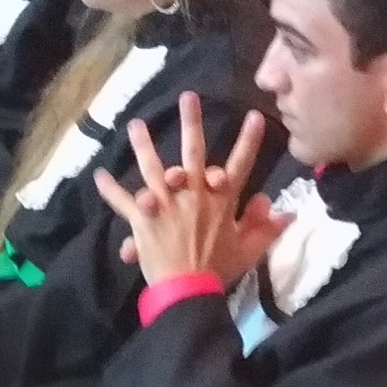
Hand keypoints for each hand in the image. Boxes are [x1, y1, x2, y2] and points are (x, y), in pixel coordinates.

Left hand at [94, 93, 285, 286]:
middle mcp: (192, 193)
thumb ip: (266, 228)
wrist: (188, 289)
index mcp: (220, 200)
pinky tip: (98, 175)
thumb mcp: (249, 250)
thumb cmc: (219, 269)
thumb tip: (288, 211)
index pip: (240, 164)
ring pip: (152, 167)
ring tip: (136, 124)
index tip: (255, 115)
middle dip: (191, 123)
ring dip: (143, 145)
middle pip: (193, 152)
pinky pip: (122, 201)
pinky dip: (110, 189)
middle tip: (188, 97)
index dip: (249, 140)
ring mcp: (164, 203)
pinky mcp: (142, 217)